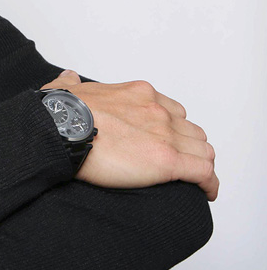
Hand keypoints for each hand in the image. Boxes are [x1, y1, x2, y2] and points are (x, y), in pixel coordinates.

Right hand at [40, 71, 218, 200]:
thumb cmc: (60, 113)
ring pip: (203, 150)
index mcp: (139, 93)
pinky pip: (204, 172)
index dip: (173, 129)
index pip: (173, 111)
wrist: (59, 129)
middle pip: (191, 131)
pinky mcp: (166, 160)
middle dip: (189, 147)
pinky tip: (206, 193)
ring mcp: (164, 134)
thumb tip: (70, 76)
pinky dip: (209, 184)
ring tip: (195, 181)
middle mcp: (156, 110)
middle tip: (181, 164)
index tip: (166, 142)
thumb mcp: (67, 88)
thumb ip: (73, 82)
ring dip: (200, 165)